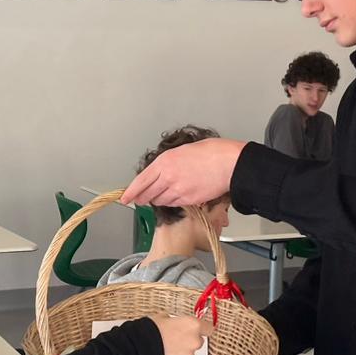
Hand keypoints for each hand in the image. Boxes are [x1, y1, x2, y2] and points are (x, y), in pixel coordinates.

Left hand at [122, 138, 247, 207]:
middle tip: (139, 199)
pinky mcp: (189, 200)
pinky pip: (175, 204)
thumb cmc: (213, 152)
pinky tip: (177, 195)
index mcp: (165, 161)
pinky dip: (173, 202)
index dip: (131, 192)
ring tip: (165, 192)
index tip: (125, 198)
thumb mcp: (183, 150)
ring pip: (161, 201)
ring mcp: (178, 190)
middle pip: (148, 194)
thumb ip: (169, 162)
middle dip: (143, 198)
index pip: (141, 181)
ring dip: (159, 199)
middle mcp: (168, 177)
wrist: (230, 164)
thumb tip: (161, 171)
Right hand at [153, 314, 207, 354]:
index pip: (208, 328)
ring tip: (167, 352)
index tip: (197, 331)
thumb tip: (175, 324)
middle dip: (189, 342)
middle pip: (198, 342)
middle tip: (175, 341)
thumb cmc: (148, 330)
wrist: (137, 349)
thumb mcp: (163, 317)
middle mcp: (195, 341)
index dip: (202, 330)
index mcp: (192, 325)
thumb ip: (175, 321)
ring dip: (182, 354)